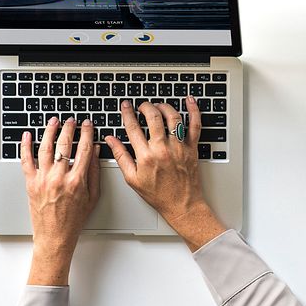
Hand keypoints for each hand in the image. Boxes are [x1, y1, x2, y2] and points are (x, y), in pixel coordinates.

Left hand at [20, 117, 100, 283]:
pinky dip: (25, 146)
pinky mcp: (31, 183)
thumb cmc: (74, 219)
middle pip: (64, 145)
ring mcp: (43, 180)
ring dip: (50, 131)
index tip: (88, 124)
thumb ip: (94, 172)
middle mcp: (59, 178)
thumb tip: (95, 151)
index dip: (87, 133)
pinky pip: (26, 161)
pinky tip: (28, 135)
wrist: (55, 236)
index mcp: (77, 181)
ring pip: (45, 148)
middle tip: (72, 120)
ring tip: (54, 121)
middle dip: (69, 128)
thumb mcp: (92, 196)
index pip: (83, 149)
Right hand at [105, 98, 225, 250]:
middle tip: (142, 105)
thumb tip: (110, 140)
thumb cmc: (158, 195)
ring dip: (164, 106)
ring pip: (173, 117)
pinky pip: (195, 125)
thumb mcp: (132, 179)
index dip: (128, 113)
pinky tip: (189, 101)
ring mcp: (179, 147)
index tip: (126, 106)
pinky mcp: (192, 148)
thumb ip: (121, 156)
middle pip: (153, 117)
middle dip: (145, 106)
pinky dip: (194, 111)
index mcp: (146, 156)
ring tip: (158, 105)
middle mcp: (163, 149)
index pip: (133, 127)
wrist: (182, 205)